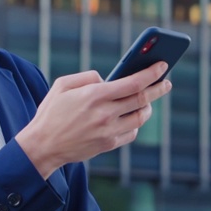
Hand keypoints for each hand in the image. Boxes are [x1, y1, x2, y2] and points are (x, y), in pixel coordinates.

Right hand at [15, 62, 172, 178]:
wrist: (43, 146)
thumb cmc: (51, 112)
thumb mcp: (62, 85)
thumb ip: (87, 77)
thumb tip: (108, 78)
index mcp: (94, 95)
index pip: (133, 82)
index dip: (151, 73)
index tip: (162, 65)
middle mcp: (104, 113)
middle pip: (142, 99)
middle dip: (159, 88)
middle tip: (167, 82)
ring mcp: (108, 131)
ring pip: (140, 117)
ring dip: (148, 107)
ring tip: (148, 100)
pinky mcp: (108, 144)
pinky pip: (131, 133)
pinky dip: (135, 124)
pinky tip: (132, 117)